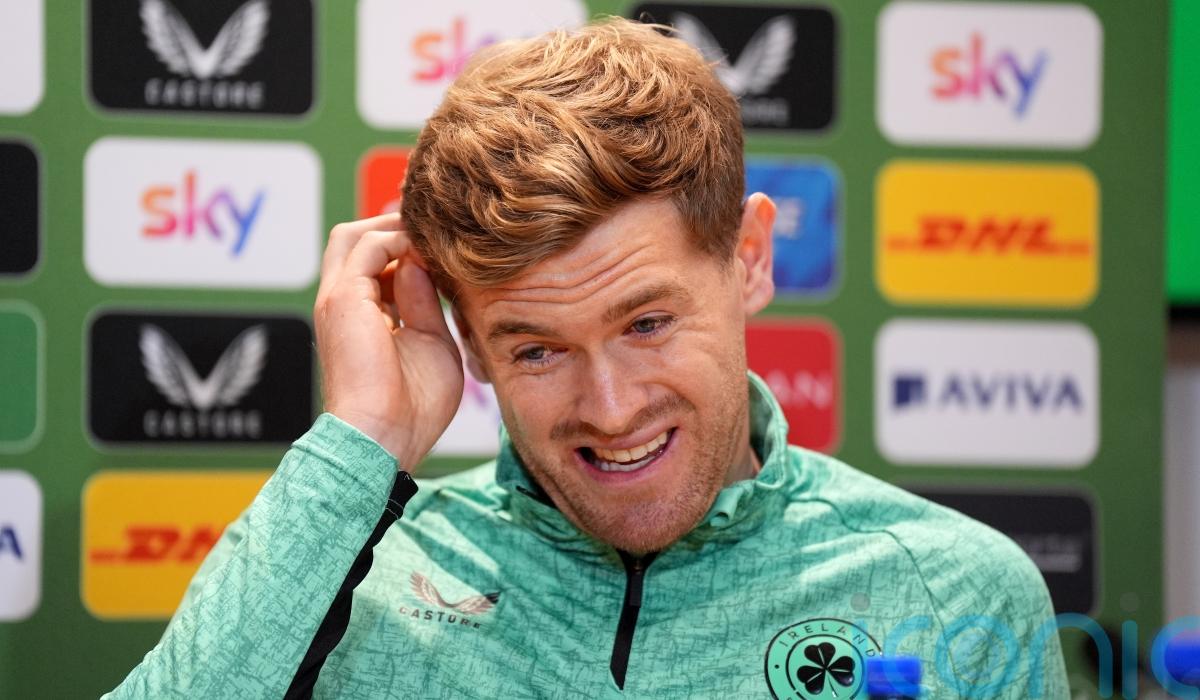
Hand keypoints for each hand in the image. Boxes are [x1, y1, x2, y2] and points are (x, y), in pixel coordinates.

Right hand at [313, 213, 463, 468]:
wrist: (383, 438)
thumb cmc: (412, 408)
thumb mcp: (432, 343)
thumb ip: (427, 302)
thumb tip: (422, 264)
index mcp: (361, 316)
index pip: (376, 264)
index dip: (409, 250)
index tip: (448, 252)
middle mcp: (343, 303)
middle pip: (356, 241)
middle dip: (395, 229)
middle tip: (437, 235)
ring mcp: (338, 298)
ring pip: (355, 235)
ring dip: (396, 229)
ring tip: (434, 238)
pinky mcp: (344, 297)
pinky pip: (369, 246)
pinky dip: (399, 238)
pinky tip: (430, 252)